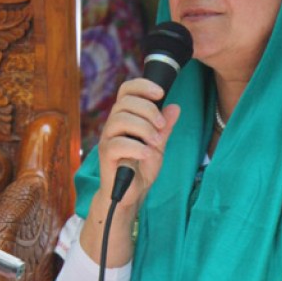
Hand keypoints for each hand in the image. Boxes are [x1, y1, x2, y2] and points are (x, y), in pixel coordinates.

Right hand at [97, 77, 179, 210]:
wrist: (132, 193)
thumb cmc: (141, 167)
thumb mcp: (159, 145)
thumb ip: (164, 127)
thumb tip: (175, 107)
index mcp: (126, 117)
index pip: (127, 90)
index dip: (142, 86)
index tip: (160, 93)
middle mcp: (114, 124)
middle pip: (125, 102)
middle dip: (148, 110)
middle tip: (161, 126)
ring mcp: (108, 139)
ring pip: (120, 119)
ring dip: (143, 128)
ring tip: (156, 142)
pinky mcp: (106, 156)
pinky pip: (117, 144)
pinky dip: (136, 147)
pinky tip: (147, 154)